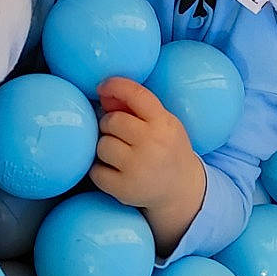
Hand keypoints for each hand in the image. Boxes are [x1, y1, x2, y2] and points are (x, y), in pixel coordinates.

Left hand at [92, 77, 204, 248]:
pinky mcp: (124, 189)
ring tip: (120, 154)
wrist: (181, 189)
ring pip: (102, 145)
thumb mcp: (162, 124)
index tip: (102, 86)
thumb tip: (104, 94)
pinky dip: (100, 170)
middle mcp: (152, 144)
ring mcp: (137, 168)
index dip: (115, 86)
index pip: (136, 94)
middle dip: (110, 124)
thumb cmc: (167, 149)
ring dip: (106, 147)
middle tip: (119, 134)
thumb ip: (136, 108)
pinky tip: (115, 171)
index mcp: (164, 123)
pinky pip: (95, 171)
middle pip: (112, 121)